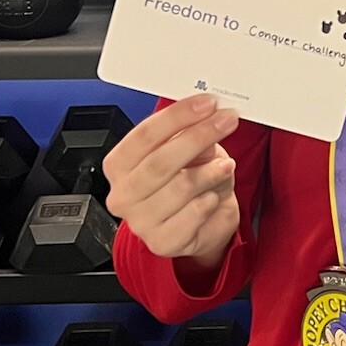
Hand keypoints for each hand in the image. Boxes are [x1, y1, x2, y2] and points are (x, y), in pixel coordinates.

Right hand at [103, 94, 241, 265]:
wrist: (199, 224)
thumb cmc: (187, 181)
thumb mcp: (186, 150)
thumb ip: (188, 134)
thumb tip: (205, 120)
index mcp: (120, 165)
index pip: (144, 135)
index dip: (178, 116)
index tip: (207, 103)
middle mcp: (124, 194)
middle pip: (160, 160)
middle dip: (198, 137)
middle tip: (225, 122)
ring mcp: (141, 222)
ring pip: (181, 186)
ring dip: (211, 171)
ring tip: (225, 165)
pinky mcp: (163, 242)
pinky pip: (194, 213)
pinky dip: (211, 199)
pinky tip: (214, 195)